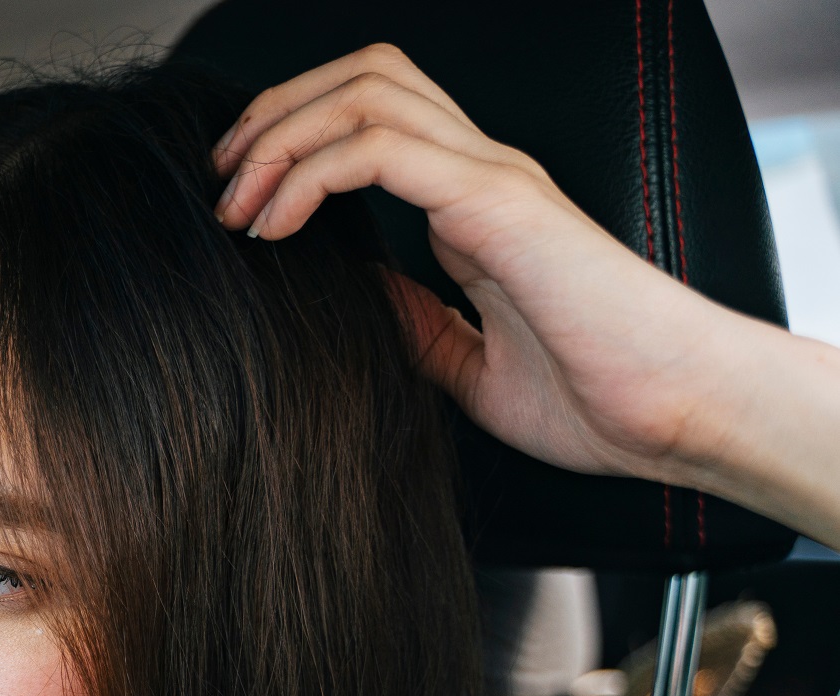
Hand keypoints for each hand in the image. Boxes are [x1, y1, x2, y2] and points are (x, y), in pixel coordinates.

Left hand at [211, 45, 839, 545]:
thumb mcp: (465, 364)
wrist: (672, 417)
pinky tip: (275, 227)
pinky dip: (310, 173)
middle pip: (363, 78)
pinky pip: (381, 148)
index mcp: (476, 204)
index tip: (239, 206)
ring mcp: (493, 178)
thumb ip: (413, 322)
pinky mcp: (497, 203)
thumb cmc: (594, 401)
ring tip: (238, 203)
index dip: (295, 141)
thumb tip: (353, 297)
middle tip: (222, 184)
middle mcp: (483, 173)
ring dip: (282, 135)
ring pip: (366, 91)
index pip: (373, 120)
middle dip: (276, 115)